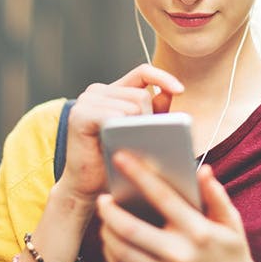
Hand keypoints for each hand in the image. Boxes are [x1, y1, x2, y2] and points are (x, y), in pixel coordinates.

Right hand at [58, 64, 183, 203]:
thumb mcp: (141, 134)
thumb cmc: (113, 163)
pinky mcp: (80, 115)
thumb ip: (155, 112)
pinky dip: (123, 130)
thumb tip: (169, 93)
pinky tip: (117, 143)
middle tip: (140, 142)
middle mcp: (97, 92)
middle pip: (140, 95)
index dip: (162, 78)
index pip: (142, 73)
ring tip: (127, 146)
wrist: (87, 188)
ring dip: (137, 129)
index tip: (180, 90)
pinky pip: (115, 115)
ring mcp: (86, 101)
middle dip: (149, 120)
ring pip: (132, 106)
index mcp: (112, 92)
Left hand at [97, 152, 260, 261]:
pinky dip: (112, 255)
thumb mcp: (232, 224)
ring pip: (122, 252)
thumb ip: (217, 196)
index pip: (162, 196)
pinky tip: (112, 243)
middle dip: (110, 211)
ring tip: (105, 220)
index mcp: (198, 230)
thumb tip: (203, 170)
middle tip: (102, 198)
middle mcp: (179, 252)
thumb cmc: (232, 254)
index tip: (120, 157)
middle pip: (130, 229)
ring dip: (107, 233)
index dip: (138, 174)